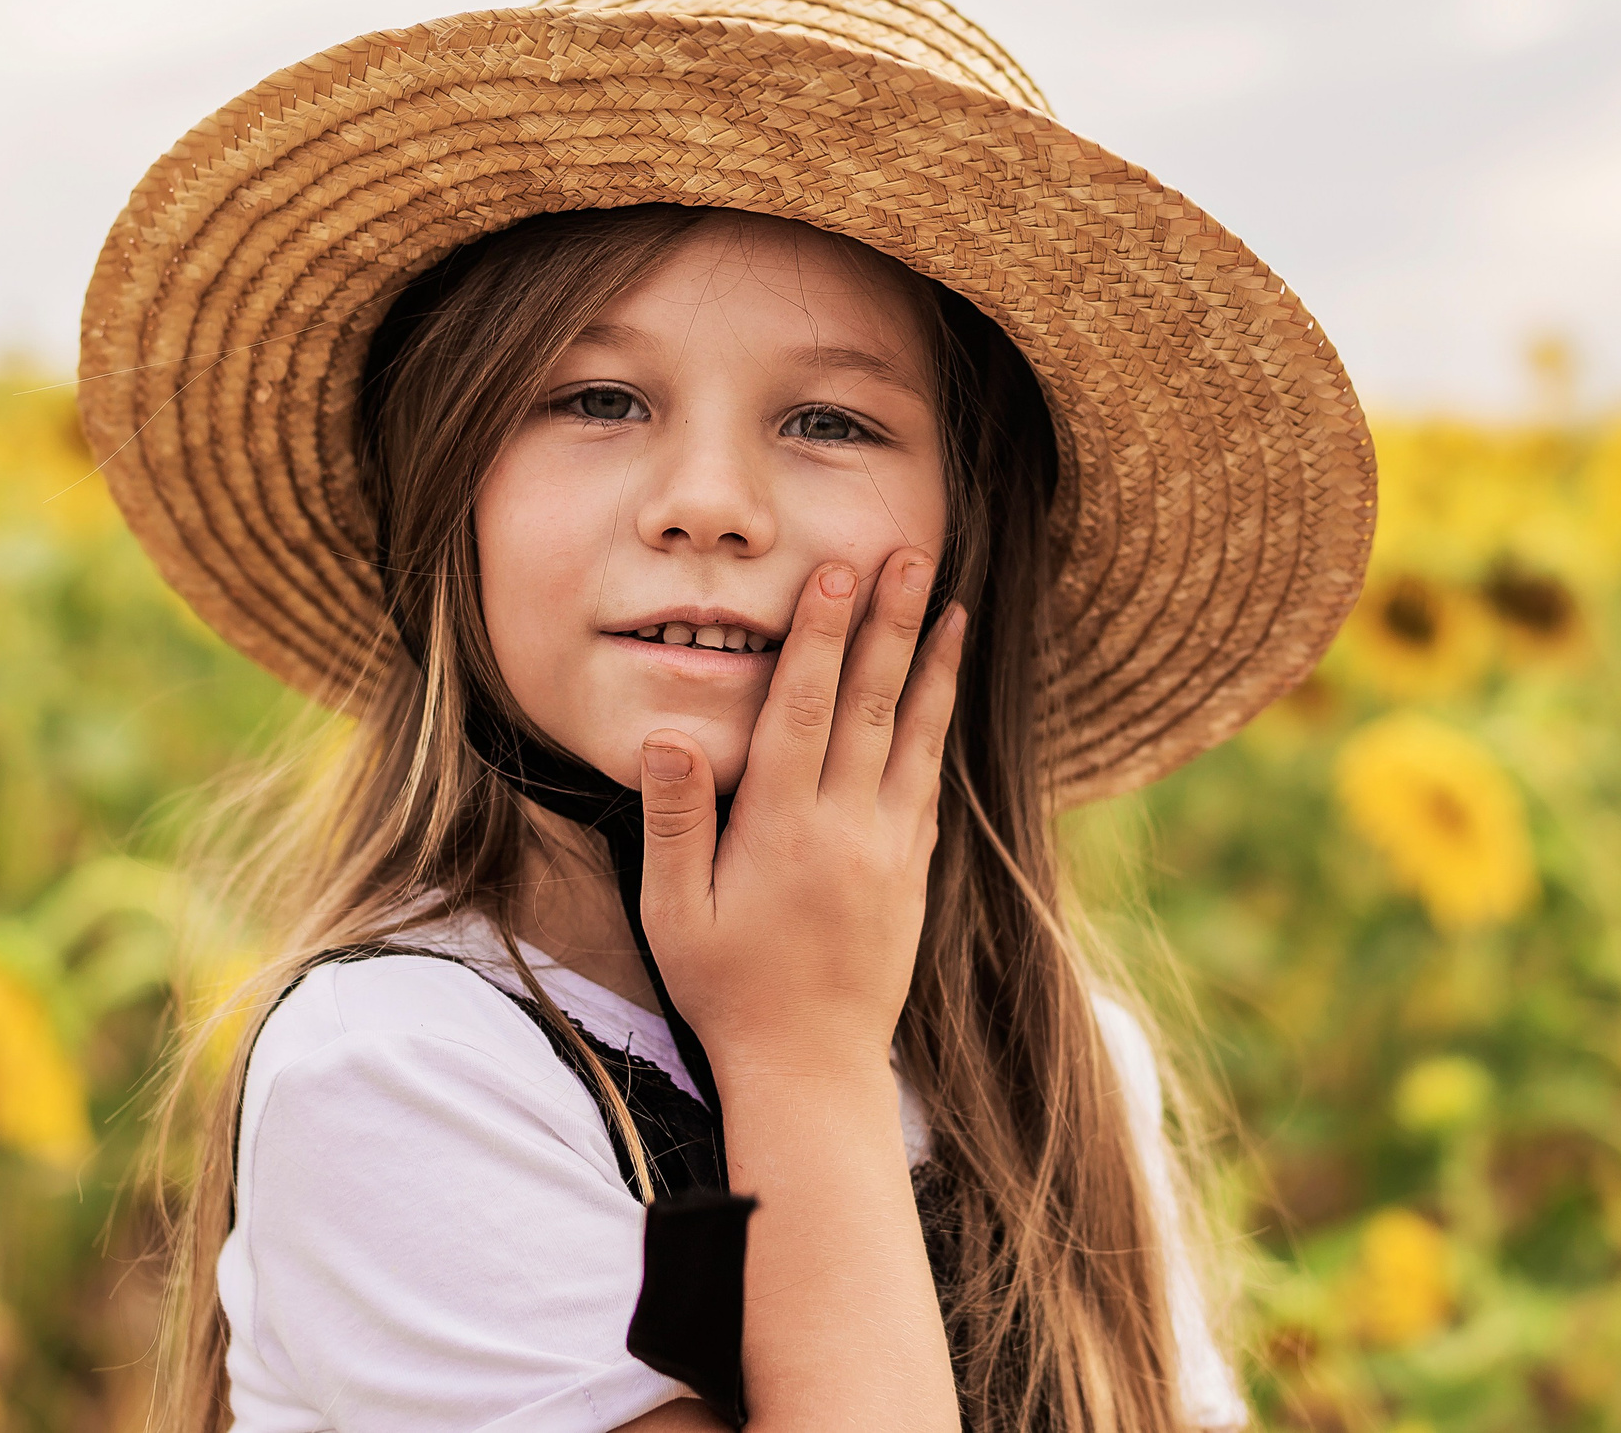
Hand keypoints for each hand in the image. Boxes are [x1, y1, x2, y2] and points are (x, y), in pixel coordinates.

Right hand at [635, 550, 966, 1082]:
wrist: (810, 1066)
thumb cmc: (727, 987)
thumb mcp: (676, 912)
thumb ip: (675, 820)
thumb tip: (667, 733)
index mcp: (783, 828)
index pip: (803, 710)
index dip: (820, 636)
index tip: (837, 574)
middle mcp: (847, 828)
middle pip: (873, 704)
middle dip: (891, 623)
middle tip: (911, 553)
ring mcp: (890, 848)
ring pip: (917, 736)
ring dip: (933, 665)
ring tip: (953, 603)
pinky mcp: (913, 870)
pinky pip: (930, 783)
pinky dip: (941, 729)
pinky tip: (947, 693)